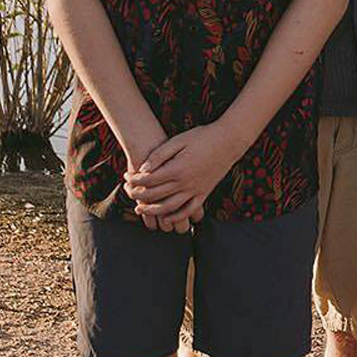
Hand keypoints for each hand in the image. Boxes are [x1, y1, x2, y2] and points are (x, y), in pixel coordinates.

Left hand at [126, 122, 242, 226]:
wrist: (229, 141)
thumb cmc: (203, 137)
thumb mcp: (178, 140)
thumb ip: (159, 155)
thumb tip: (143, 169)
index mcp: (177, 168)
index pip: (148, 180)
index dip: (134, 180)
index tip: (127, 177)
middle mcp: (185, 183)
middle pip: (155, 195)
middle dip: (138, 195)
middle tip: (128, 191)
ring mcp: (196, 190)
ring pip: (169, 208)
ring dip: (152, 211)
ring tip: (140, 209)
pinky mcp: (204, 193)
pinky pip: (189, 210)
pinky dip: (177, 217)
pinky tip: (167, 218)